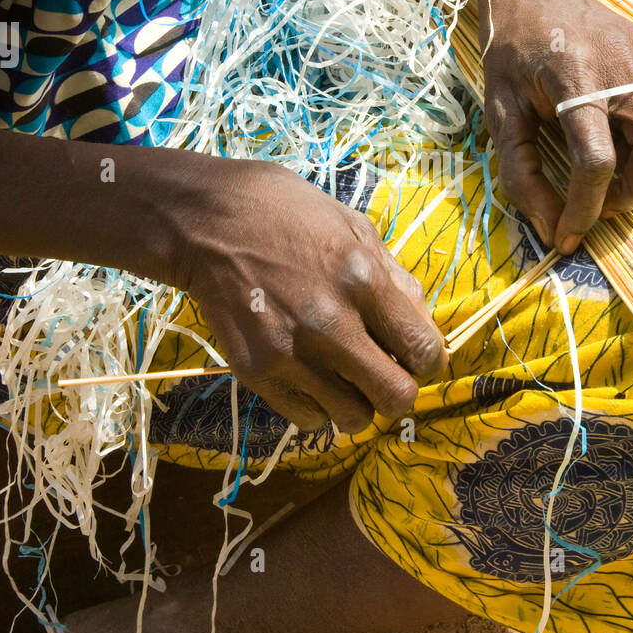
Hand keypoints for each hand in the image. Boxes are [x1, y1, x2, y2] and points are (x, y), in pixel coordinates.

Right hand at [170, 159, 446, 432]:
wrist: (204, 221)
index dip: (427, 360)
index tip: (413, 355)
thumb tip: (423, 325)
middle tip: (382, 372)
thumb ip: (394, 278)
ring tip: (341, 375)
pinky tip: (307, 375)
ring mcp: (290, 352)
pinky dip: (315, 405)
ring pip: (354, 418)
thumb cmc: (285, 213)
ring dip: (356, 402)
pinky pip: (308, 419)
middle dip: (398, 389)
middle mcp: (330, 322)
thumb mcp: (353, 226)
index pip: (424, 351)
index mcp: (362, 279)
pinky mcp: (256, 371)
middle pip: (397, 397)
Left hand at [479, 0, 632, 253]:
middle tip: (600, 202)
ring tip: (606, 170)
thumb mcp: (500, 111)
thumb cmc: (512, 51)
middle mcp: (623, 65)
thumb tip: (550, 226)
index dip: (585, 209)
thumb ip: (521, 172)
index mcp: (575, 77)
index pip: (597, 160)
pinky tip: (613, 133)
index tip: (569, 235)